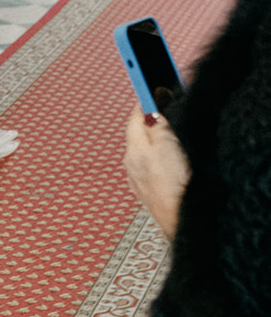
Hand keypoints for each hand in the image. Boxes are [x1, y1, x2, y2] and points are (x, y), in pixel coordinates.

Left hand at [123, 104, 189, 237]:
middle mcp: (131, 163)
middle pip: (139, 132)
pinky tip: (174, 165)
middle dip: (153, 121)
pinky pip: (150, 167)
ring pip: (145, 151)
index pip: (135, 115)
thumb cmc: (180, 186)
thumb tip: (154, 102)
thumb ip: (159, 122)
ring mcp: (137, 180)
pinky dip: (159, 160)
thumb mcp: (171, 145)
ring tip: (176, 140)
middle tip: (172, 111)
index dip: (148, 101)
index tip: (158, 91)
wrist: (185, 225)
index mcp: (135, 149)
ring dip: (157, 142)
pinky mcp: (146, 192)